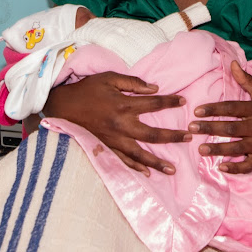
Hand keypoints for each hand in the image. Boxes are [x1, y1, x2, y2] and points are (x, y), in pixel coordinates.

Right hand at [43, 72, 190, 175]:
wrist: (62, 106)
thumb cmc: (86, 89)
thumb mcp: (109, 78)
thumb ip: (132, 83)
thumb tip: (154, 88)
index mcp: (123, 105)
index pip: (153, 104)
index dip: (170, 102)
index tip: (184, 101)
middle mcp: (121, 125)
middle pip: (152, 134)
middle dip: (172, 136)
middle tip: (189, 138)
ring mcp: (113, 140)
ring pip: (139, 154)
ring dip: (157, 162)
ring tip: (173, 169)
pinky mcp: (106, 147)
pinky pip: (123, 160)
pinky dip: (135, 167)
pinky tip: (147, 173)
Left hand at [188, 61, 251, 173]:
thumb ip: (247, 79)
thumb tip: (232, 63)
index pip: (232, 108)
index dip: (214, 109)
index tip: (197, 111)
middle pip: (231, 128)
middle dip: (210, 128)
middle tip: (191, 129)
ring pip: (236, 148)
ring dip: (217, 149)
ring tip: (200, 149)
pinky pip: (248, 165)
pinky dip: (235, 168)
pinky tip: (221, 167)